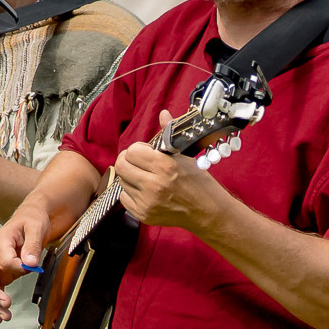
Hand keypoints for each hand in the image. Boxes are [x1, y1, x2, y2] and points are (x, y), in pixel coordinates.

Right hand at [0, 197, 52, 323]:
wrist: (31, 218)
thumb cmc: (32, 220)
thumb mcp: (36, 227)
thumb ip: (33, 244)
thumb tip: (30, 264)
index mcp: (1, 240)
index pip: (3, 258)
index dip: (15, 266)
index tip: (29, 269)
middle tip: (6, 304)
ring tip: (6, 317)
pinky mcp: (2, 273)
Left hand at [114, 110, 223, 232]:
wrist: (207, 212)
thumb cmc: (198, 183)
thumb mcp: (185, 156)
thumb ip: (169, 134)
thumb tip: (163, 113)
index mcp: (164, 166)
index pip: (132, 151)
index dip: (137, 149)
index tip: (144, 152)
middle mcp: (154, 185)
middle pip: (121, 166)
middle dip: (127, 160)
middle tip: (136, 162)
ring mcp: (147, 202)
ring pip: (121, 182)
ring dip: (130, 177)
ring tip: (144, 177)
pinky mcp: (144, 214)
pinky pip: (124, 198)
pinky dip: (131, 193)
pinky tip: (144, 191)